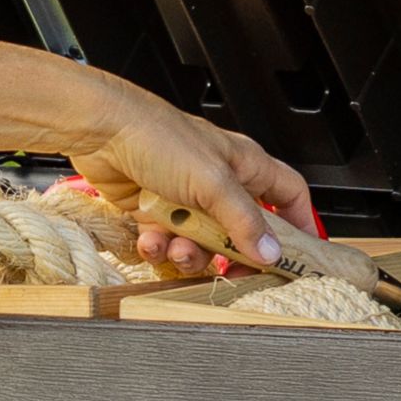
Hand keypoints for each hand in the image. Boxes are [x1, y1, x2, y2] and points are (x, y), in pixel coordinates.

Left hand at [0, 26, 317, 269]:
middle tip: (228, 269)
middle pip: (241, 230)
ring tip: (176, 247)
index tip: (302, 254)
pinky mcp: (153, 210)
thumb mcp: (212, 182)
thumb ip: (243, 220)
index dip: (299, 222)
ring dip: (189, 252)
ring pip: (201, 242)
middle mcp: (217, 181)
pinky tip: (151, 241)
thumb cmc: (157, 136)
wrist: (99, 131)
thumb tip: (271, 252)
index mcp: (243, 165)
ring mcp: (185, 197)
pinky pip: (167, 242)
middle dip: (231, 252)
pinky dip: (160, 247)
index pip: (288, 193)